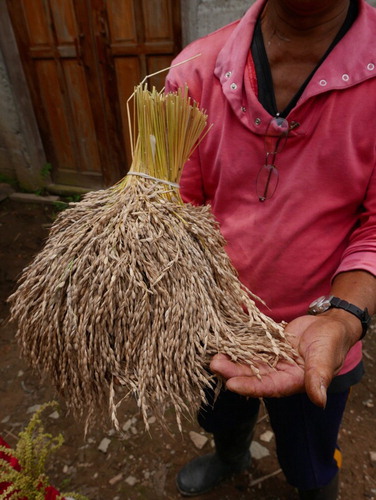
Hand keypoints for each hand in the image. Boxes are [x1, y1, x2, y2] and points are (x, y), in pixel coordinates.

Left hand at [210, 313, 358, 406]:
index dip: (249, 386)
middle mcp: (279, 374)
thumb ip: (319, 377)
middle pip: (252, 375)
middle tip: (213, 365)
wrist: (329, 325)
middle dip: (232, 372)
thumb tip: (319, 401)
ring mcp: (272, 361)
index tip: (230, 384)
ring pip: (248, 362)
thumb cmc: (332, 342)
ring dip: (232, 360)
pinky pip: (251, 348)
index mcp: (293, 382)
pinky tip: (223, 344)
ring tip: (213, 356)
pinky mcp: (269, 348)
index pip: (268, 387)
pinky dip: (238, 347)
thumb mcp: (326, 358)